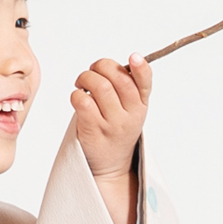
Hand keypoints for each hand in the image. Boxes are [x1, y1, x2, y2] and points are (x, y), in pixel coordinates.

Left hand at [67, 56, 149, 189]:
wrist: (110, 166)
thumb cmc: (116, 130)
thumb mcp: (130, 111)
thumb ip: (126, 88)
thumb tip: (110, 64)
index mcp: (141, 106)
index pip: (145, 83)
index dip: (141, 67)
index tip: (134, 57)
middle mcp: (130, 115)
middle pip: (118, 79)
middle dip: (101, 66)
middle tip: (93, 70)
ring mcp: (112, 124)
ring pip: (100, 87)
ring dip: (86, 78)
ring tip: (82, 83)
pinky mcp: (93, 131)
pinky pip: (83, 102)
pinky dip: (76, 95)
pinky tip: (77, 99)